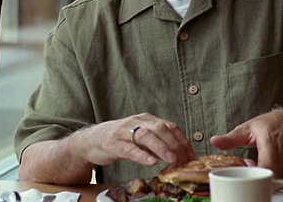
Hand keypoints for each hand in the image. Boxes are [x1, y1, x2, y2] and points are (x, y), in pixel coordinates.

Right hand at [78, 112, 195, 167]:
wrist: (91, 140)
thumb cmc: (120, 140)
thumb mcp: (141, 140)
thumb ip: (157, 145)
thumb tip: (178, 156)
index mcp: (147, 120)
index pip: (170, 126)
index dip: (182, 140)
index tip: (191, 154)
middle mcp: (137, 122)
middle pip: (160, 129)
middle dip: (175, 143)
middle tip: (184, 158)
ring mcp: (124, 132)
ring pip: (146, 136)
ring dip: (161, 148)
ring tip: (172, 159)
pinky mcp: (113, 143)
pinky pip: (129, 148)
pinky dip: (142, 155)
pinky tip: (151, 162)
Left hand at [209, 109, 282, 177]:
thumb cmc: (272, 123)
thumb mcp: (248, 127)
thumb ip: (231, 138)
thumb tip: (214, 141)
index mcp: (270, 142)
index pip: (267, 166)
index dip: (256, 172)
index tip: (247, 166)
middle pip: (270, 173)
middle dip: (258, 174)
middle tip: (249, 164)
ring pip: (277, 176)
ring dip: (265, 172)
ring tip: (258, 161)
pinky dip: (273, 171)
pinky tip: (268, 162)